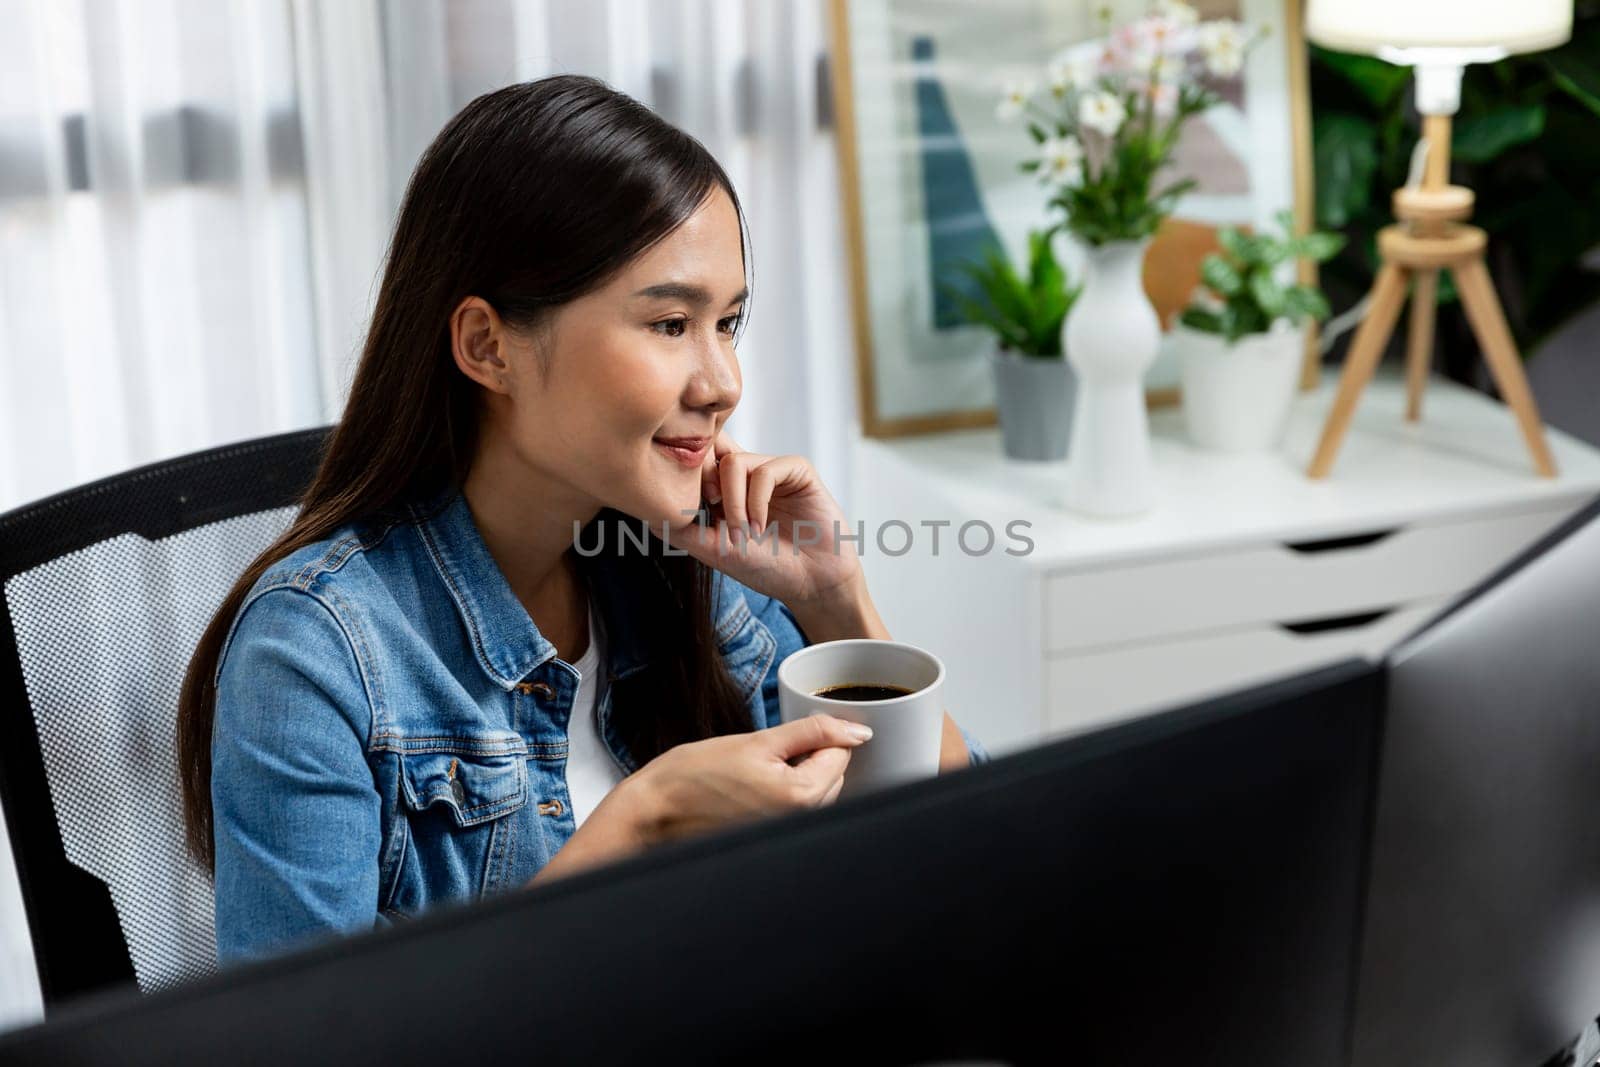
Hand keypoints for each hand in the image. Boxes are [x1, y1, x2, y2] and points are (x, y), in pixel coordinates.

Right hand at [627, 714, 872, 843]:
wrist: (654, 811)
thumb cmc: (694, 775)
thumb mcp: (757, 741)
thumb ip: (812, 732)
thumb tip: (859, 732)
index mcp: (801, 796)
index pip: (842, 753)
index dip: (816, 736)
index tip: (785, 737)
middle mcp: (800, 822)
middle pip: (834, 775)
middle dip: (812, 757)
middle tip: (767, 753)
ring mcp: (787, 834)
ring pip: (817, 793)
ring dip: (799, 775)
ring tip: (755, 773)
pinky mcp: (773, 838)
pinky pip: (797, 811)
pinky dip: (785, 794)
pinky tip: (752, 790)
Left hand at [663, 431, 864, 610]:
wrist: (812, 583)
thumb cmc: (767, 567)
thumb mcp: (714, 550)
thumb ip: (680, 529)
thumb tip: (646, 510)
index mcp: (726, 487)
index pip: (697, 458)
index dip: (685, 473)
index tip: (689, 507)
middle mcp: (747, 472)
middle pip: (711, 446)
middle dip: (703, 478)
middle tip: (710, 508)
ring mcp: (771, 468)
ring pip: (733, 462)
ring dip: (732, 501)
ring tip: (743, 532)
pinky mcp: (797, 469)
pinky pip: (765, 470)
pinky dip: (756, 501)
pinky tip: (761, 526)